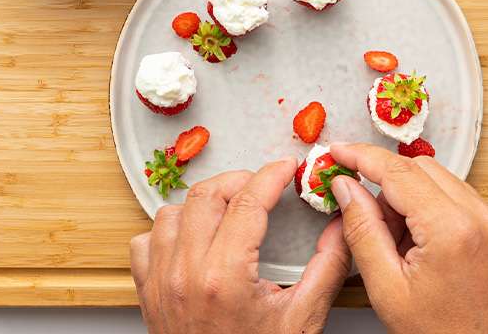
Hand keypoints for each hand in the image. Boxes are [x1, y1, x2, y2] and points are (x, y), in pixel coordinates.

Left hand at [129, 159, 351, 333]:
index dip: (271, 176)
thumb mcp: (303, 319)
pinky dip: (167, 231)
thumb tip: (342, 227)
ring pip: (171, 212)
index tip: (285, 169)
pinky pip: (145, 241)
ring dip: (201, 204)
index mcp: (225, 276)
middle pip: (206, 196)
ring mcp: (160, 282)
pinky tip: (190, 238)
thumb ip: (328, 267)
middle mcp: (185, 274)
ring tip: (227, 209)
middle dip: (239, 181)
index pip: (247, 201)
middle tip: (262, 186)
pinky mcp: (147, 293)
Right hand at [329, 143, 487, 333]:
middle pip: (423, 169)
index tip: (339, 151)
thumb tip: (347, 188)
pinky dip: (440, 214)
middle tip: (369, 219)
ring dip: (415, 200)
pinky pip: (468, 205)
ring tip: (401, 247)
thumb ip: (363, 231)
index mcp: (452, 230)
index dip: (362, 156)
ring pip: (446, 184)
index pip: (397, 171)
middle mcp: (484, 220)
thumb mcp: (388, 290)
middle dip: (389, 184)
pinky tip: (427, 252)